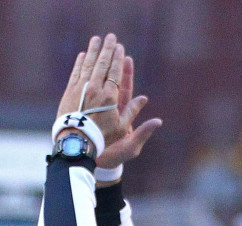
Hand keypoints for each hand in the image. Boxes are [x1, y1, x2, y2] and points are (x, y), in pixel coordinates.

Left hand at [56, 35, 126, 150]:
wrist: (78, 140)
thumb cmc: (103, 137)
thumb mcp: (122, 128)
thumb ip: (133, 111)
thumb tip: (144, 99)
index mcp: (110, 97)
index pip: (115, 72)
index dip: (118, 59)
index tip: (120, 48)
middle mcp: (95, 89)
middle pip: (102, 64)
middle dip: (107, 49)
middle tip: (110, 37)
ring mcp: (81, 88)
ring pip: (88, 64)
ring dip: (93, 50)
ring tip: (96, 39)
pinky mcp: (70, 91)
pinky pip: (76, 72)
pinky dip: (80, 62)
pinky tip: (83, 55)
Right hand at [97, 55, 161, 170]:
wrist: (100, 163)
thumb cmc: (117, 156)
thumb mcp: (132, 146)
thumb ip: (143, 133)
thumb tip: (158, 121)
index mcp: (124, 114)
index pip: (126, 90)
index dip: (126, 75)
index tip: (127, 58)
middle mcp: (113, 109)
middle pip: (114, 83)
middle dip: (114, 65)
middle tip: (114, 46)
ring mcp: (100, 110)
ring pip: (100, 85)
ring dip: (99, 69)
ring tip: (99, 50)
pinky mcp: (89, 112)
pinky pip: (88, 92)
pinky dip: (86, 79)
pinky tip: (83, 65)